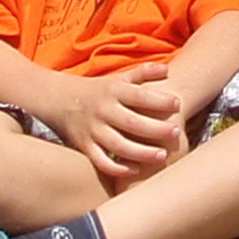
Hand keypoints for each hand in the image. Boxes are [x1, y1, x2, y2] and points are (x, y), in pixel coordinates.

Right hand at [46, 64, 188, 184]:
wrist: (60, 100)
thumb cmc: (99, 90)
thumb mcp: (118, 78)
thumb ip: (143, 73)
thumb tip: (167, 69)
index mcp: (114, 91)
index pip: (139, 95)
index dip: (159, 100)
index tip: (178, 104)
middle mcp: (103, 111)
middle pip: (132, 123)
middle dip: (156, 129)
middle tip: (176, 132)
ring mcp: (93, 130)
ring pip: (118, 146)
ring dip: (141, 152)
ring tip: (162, 156)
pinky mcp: (85, 146)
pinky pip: (101, 161)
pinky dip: (118, 168)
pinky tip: (136, 170)